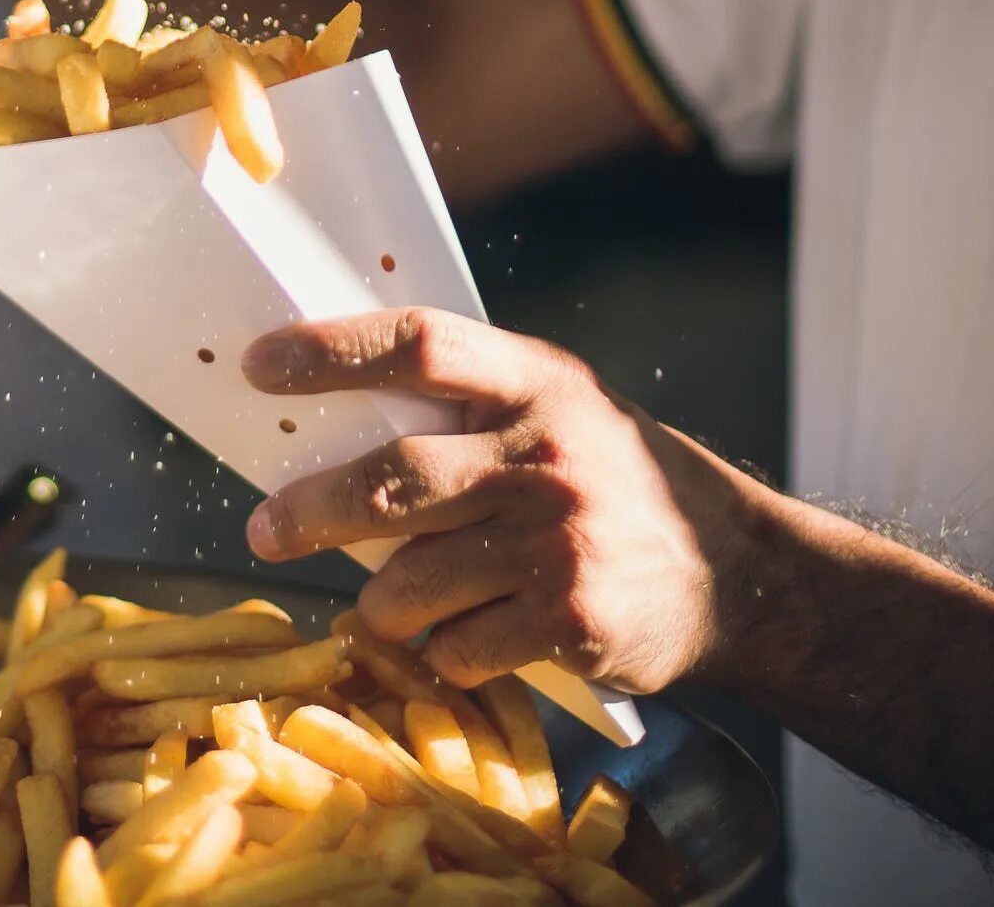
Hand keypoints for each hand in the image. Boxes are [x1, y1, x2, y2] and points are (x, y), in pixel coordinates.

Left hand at [240, 308, 769, 692]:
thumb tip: (319, 415)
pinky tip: (465, 637)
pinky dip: (440, 651)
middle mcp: (545, 453)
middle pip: (393, 479)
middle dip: (312, 512)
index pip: (418, 343)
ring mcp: (560, 539)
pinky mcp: (572, 620)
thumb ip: (461, 404)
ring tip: (387, 605)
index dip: (330, 351)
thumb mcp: (553, 408)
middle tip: (266, 530)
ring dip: (380, 604)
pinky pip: (457, 645)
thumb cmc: (607, 477)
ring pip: (411, 581)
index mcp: (532, 382)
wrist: (736, 570)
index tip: (257, 365)